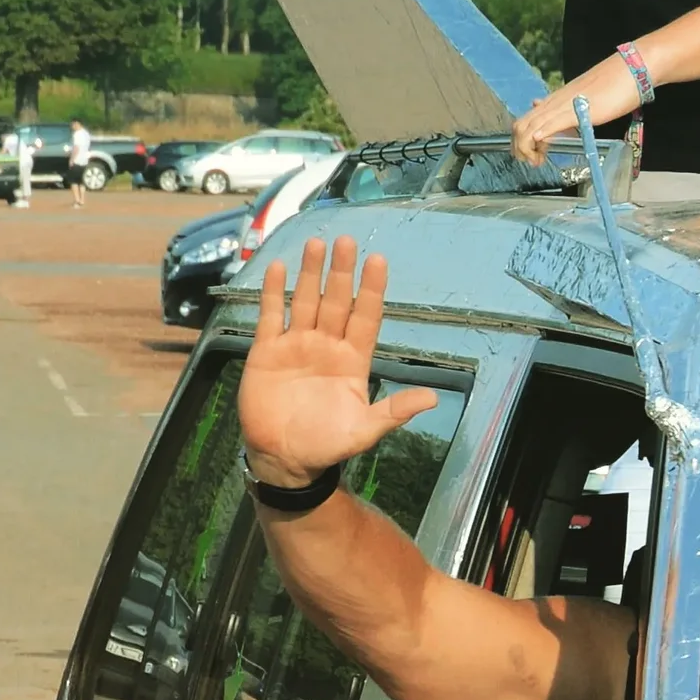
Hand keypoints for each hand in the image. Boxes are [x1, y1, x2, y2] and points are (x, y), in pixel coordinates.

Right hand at [240, 238, 436, 486]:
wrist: (284, 459)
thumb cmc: (327, 445)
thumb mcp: (366, 430)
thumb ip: (395, 411)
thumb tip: (433, 399)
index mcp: (353, 359)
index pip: (366, 316)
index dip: (372, 289)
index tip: (378, 260)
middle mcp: (327, 345)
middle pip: (337, 301)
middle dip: (342, 272)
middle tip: (347, 241)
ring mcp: (296, 345)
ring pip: (306, 301)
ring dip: (311, 273)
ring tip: (316, 244)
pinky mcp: (266, 352)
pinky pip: (271, 316)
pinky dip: (273, 293)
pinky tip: (276, 268)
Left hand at [512, 55, 639, 166]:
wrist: (631, 69)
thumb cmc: (615, 85)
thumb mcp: (587, 101)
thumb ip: (572, 111)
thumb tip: (562, 121)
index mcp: (557, 101)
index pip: (527, 120)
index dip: (522, 140)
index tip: (532, 155)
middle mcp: (556, 102)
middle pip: (522, 124)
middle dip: (519, 147)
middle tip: (530, 162)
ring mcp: (565, 105)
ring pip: (532, 125)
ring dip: (528, 146)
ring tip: (535, 161)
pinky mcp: (578, 110)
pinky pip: (553, 122)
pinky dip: (541, 133)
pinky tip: (539, 142)